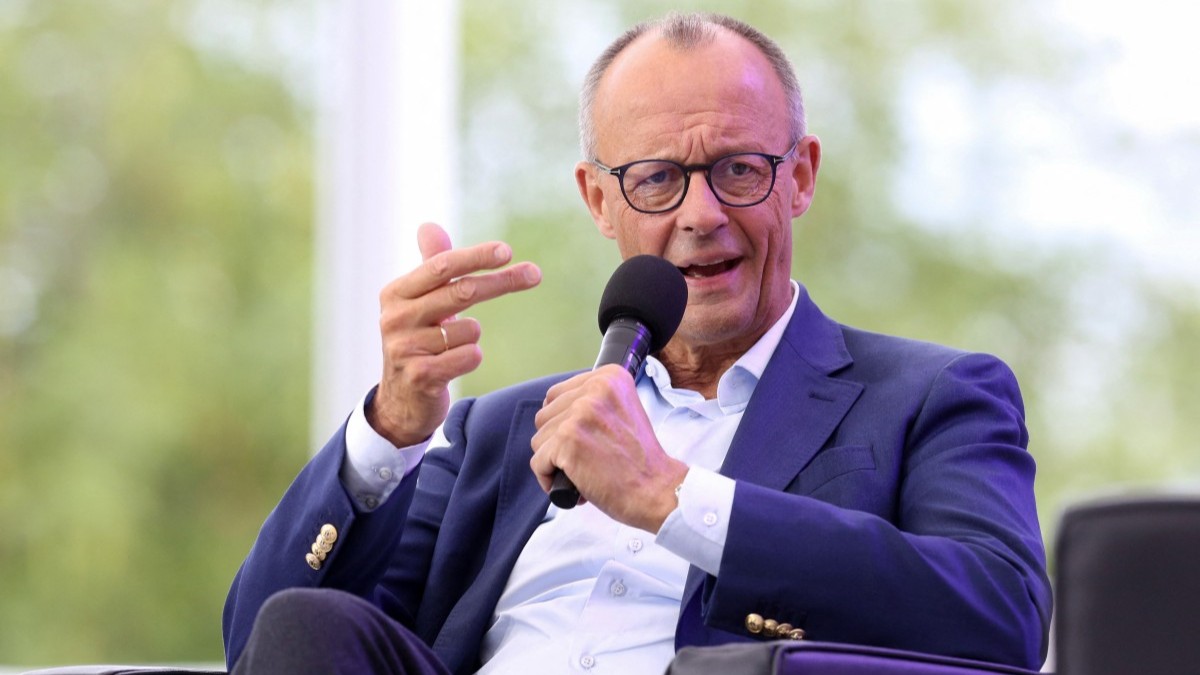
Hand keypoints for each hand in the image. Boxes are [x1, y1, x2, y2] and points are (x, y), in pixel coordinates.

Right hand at [368, 222, 540, 446]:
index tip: (507, 251)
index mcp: (396, 293)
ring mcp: (405, 348)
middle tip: (534, 273)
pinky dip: (471, 358)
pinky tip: (454, 364)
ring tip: (452, 348)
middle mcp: (395, 317)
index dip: (476, 256)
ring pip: (470, 329)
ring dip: (472, 336)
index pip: (441, 266)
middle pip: (461, 291)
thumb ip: (430, 267)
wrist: (400, 401)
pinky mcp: (420, 376)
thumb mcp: (419, 304)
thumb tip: (429, 225)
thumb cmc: (418, 343)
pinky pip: (469, 356)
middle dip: (501, 281)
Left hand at [530, 365, 687, 531]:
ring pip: (539, 439)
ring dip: (555, 461)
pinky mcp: (566, 442)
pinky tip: (575, 485)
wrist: (657, 490)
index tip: (587, 439)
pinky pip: (538, 463)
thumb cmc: (640, 460)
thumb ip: (592, 403)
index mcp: (609, 377)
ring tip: (584, 470)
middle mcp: (594, 390)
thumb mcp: (622, 411)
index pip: (557, 394)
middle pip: (545, 416)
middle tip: (588, 458)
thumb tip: (553, 410)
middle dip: (558, 442)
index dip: (565, 423)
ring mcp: (579, 415)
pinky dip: (550, 480)